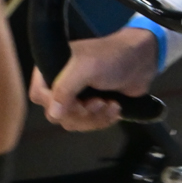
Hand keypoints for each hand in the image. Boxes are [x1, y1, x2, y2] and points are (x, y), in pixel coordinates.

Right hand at [29, 28, 159, 132]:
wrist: (142, 61)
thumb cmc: (111, 58)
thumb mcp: (85, 68)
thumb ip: (65, 89)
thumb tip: (53, 114)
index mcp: (51, 68)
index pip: (39, 94)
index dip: (55, 104)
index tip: (77, 102)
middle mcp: (60, 83)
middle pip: (57, 114)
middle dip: (81, 113)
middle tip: (98, 103)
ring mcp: (76, 96)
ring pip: (73, 122)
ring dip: (94, 118)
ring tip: (110, 104)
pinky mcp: (91, 107)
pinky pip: (88, 124)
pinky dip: (102, 120)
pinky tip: (115, 108)